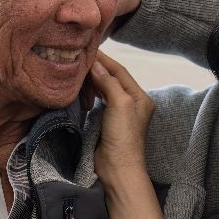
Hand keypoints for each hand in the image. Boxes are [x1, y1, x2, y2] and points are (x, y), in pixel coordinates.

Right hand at [90, 50, 153, 184]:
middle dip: (96, 70)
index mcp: (140, 97)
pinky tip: (81, 90)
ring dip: (91, 82)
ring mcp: (118, 113)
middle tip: (78, 61)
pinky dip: (89, 94)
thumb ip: (109, 82)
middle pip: (112, 79)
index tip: (88, 49)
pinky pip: (97, 101)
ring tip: (78, 76)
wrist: (117, 169)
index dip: (104, 60)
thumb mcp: (120, 104)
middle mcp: (131, 103)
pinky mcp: (105, 123)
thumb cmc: (123, 137)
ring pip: (103, 89)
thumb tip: (95, 65)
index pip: (120, 71)